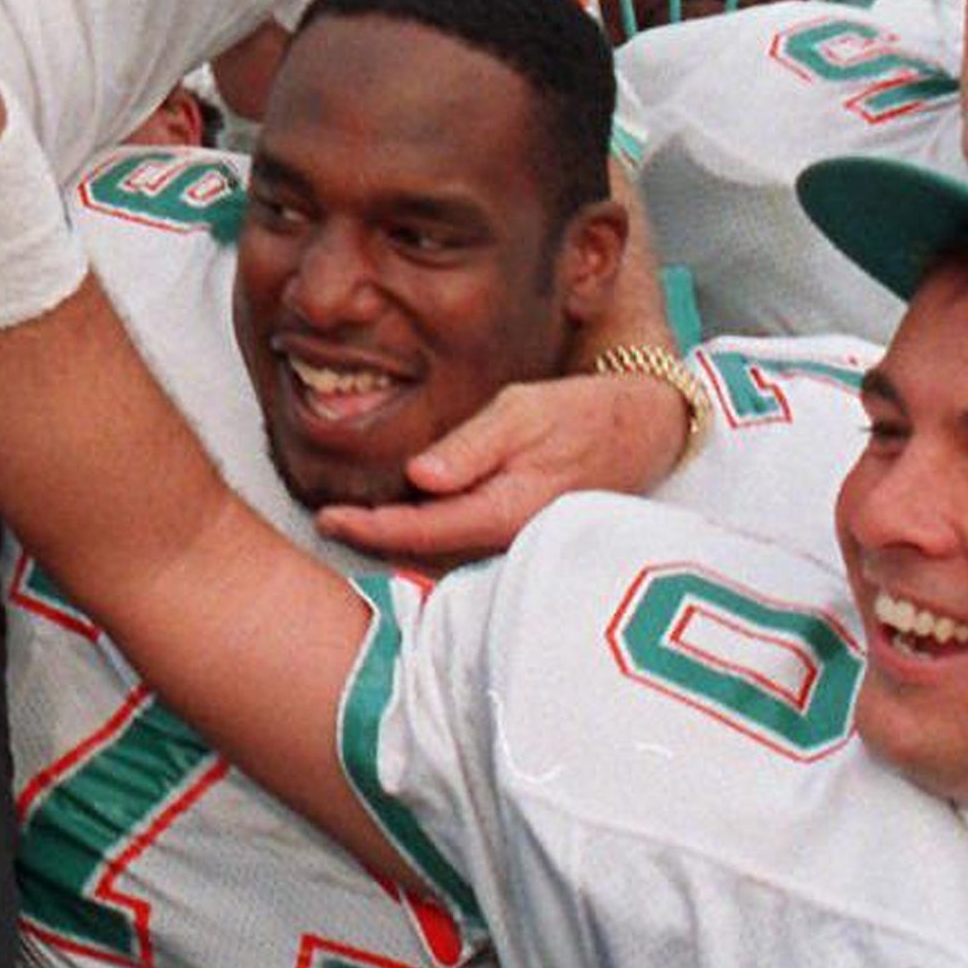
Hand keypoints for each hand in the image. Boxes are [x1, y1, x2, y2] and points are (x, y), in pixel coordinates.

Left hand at [312, 371, 692, 564]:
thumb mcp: (523, 412)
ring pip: (440, 555)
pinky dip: (426, 537)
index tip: (326, 518)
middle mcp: (505, 541)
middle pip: (422, 553)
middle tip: (324, 522)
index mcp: (502, 512)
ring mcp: (513, 545)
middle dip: (373, 542)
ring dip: (397, 542)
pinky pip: (461, 546)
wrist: (642, 433)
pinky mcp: (519, 537)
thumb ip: (470, 447)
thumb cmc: (580, 415)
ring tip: (351, 522)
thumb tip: (417, 478)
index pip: (419, 531)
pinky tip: (405, 516)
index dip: (368, 529)